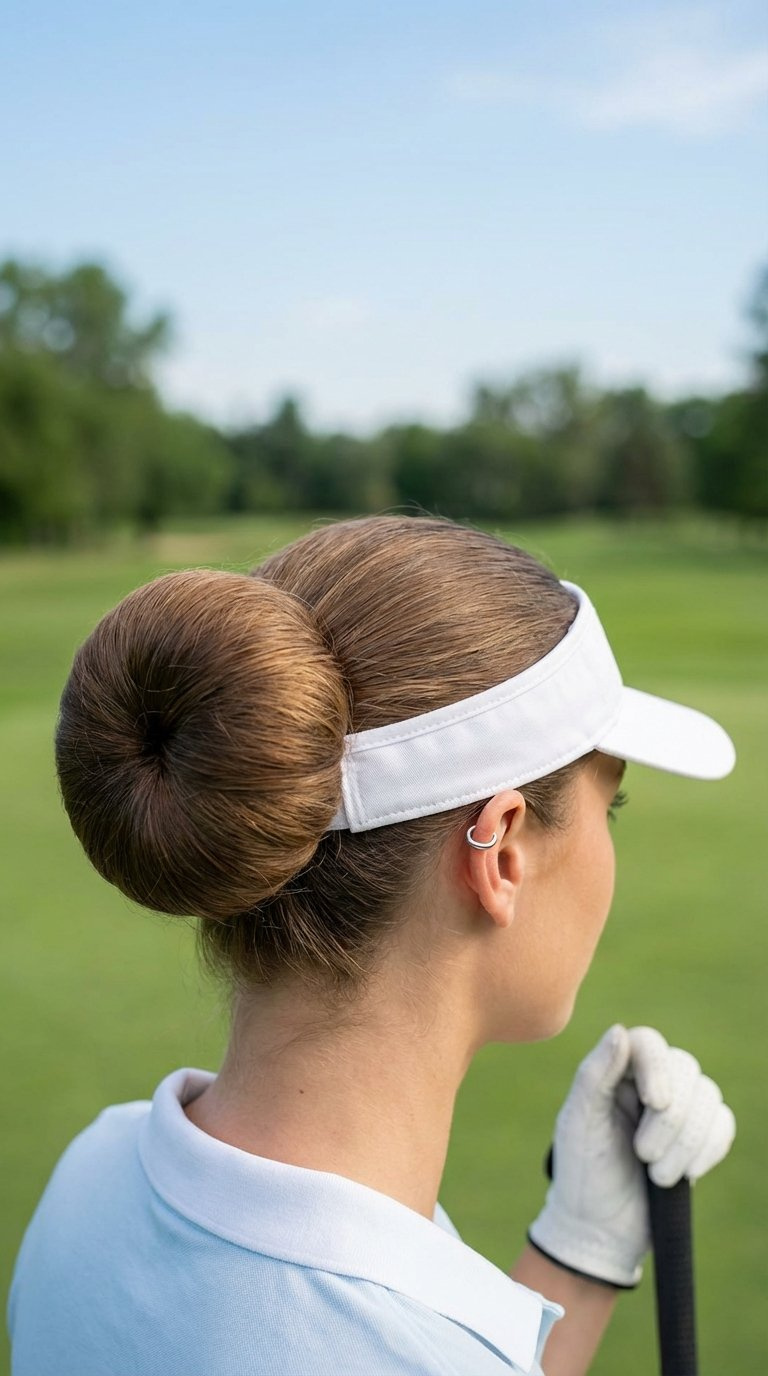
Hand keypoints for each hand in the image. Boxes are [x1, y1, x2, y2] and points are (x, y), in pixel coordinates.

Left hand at [526, 1023, 735, 1287]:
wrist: (602, 1230)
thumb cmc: (583, 1172)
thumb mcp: (578, 1123)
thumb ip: (594, 1075)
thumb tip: (619, 1030)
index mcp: (615, 1071)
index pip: (648, 1043)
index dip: (657, 1068)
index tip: (655, 1103)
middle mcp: (648, 1082)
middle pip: (684, 1068)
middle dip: (670, 1118)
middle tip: (643, 1155)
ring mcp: (678, 1108)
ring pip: (708, 1095)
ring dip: (687, 1141)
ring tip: (657, 1175)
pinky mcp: (699, 1136)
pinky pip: (723, 1123)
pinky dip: (708, 1149)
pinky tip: (685, 1174)